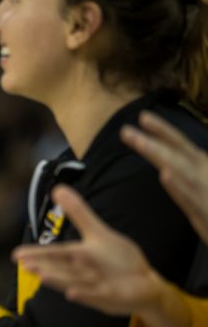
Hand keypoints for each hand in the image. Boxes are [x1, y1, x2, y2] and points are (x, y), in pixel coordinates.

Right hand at [12, 185, 161, 315]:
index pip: (55, 253)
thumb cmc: (116, 259)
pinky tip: (71, 294)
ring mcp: (96, 286)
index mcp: (79, 256)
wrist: (142, 284)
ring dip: (58, 280)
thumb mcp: (98, 233)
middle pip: (60, 268)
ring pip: (74, 281)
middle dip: (43, 266)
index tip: (16, 254)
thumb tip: (58, 188)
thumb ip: (78, 213)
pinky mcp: (110, 297)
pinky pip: (96, 296)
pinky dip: (84, 295)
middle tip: (23, 265)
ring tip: (40, 275)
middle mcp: (84, 272)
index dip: (37, 253)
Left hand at [121, 110, 207, 243]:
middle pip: (176, 151)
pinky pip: (189, 197)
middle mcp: (202, 172)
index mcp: (200, 165)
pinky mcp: (204, 210)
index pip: (178, 144)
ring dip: (158, 154)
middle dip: (154, 137)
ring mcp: (204, 189)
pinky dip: (178, 186)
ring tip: (139, 142)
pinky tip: (165, 174)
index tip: (142, 116)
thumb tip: (168, 165)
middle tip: (125, 130)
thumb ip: (186, 173)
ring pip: (178, 169)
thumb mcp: (200, 182)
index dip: (161, 129)